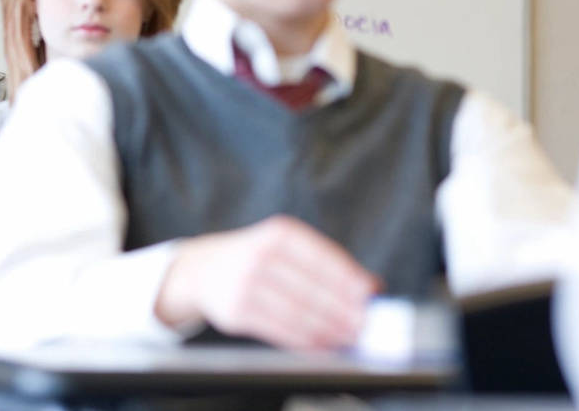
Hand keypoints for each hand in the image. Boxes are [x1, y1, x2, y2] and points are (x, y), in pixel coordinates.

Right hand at [155, 215, 380, 349]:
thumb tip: (374, 286)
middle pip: (312, 289)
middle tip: (365, 325)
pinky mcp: (236, 312)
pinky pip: (280, 330)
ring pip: (298, 313)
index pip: (322, 257)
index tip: (372, 295)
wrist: (204, 269)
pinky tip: (323, 345)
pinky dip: (306, 341)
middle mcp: (260, 255)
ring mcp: (245, 284)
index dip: (350, 278)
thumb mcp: (287, 246)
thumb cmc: (258, 258)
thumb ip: (327, 263)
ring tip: (349, 338)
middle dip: (344, 311)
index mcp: (280, 233)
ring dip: (329, 330)